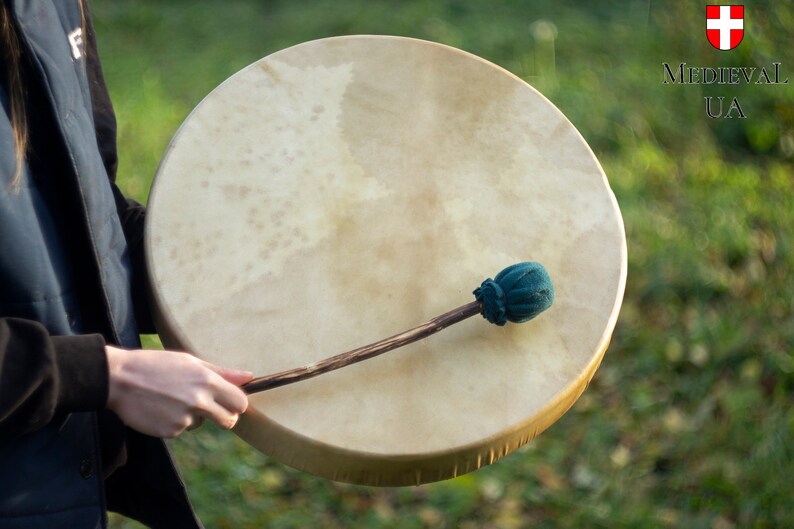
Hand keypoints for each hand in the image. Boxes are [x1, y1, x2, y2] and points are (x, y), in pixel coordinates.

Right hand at [105, 345, 252, 437]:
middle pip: (229, 420)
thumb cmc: (156, 365)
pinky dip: (173, 422)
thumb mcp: (190, 361)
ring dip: (192, 417)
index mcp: (207, 381)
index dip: (237, 404)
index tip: (230, 402)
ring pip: (201, 424)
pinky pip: (180, 430)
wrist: (118, 379)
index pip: (240, 402)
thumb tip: (249, 376)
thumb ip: (222, 372)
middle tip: (209, 409)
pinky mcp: (170, 432)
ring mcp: (185, 418)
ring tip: (171, 399)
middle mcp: (199, 401)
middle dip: (224, 418)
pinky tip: (160, 409)